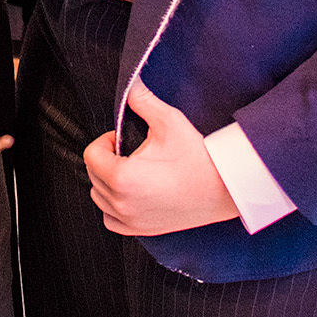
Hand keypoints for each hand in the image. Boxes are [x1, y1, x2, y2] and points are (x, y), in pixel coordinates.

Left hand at [84, 81, 238, 237]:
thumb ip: (142, 100)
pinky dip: (114, 207)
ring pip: (99, 198)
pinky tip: (130, 194)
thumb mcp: (168, 121)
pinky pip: (111, 220)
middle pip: (93, 175)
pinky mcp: (142, 230)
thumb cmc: (199, 158)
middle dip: (106, 159)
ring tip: (130, 170)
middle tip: (129, 150)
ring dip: (106, 182)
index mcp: (123, 177)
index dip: (105, 140)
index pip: (91, 155)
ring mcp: (131, 220)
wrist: (225, 188)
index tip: (121, 138)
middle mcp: (122, 203)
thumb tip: (130, 85)